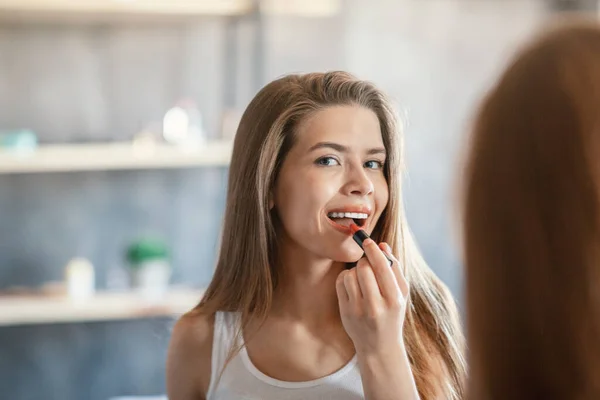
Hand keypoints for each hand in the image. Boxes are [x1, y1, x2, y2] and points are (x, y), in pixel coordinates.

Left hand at [335, 239, 408, 355]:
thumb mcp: (401, 294)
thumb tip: (382, 245)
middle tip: (368, 265)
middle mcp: (376, 306)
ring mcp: (358, 310)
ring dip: (355, 271)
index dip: (373, 250)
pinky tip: (353, 285)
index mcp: (394, 300)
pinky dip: (346, 278)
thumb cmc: (392, 314)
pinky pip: (340, 282)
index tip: (367, 241)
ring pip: (350, 274)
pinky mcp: (344, 312)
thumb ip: (395, 268)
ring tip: (362, 279)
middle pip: (363, 268)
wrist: (379, 346)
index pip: (381, 267)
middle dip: (365, 261)